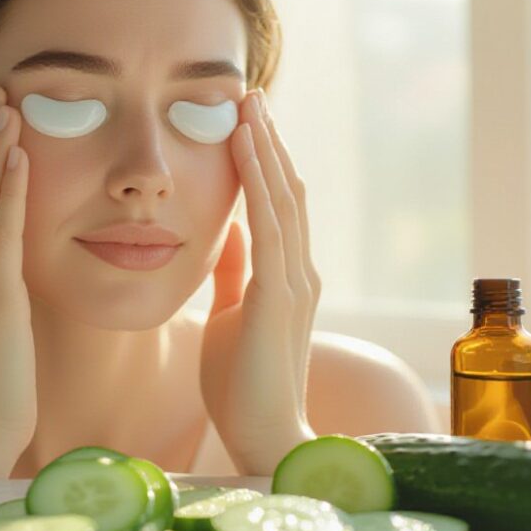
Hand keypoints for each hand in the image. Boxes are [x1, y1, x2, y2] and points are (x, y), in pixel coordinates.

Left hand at [200, 90, 319, 473]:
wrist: (260, 435)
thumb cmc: (240, 382)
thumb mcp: (230, 314)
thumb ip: (234, 273)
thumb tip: (229, 232)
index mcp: (287, 276)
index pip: (280, 205)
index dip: (266, 160)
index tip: (246, 121)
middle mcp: (300, 271)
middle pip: (288, 190)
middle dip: (268, 140)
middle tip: (250, 94)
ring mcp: (294, 282)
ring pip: (283, 198)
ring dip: (265, 147)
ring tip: (248, 104)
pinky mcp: (277, 296)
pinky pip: (269, 225)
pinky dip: (257, 181)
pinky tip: (243, 146)